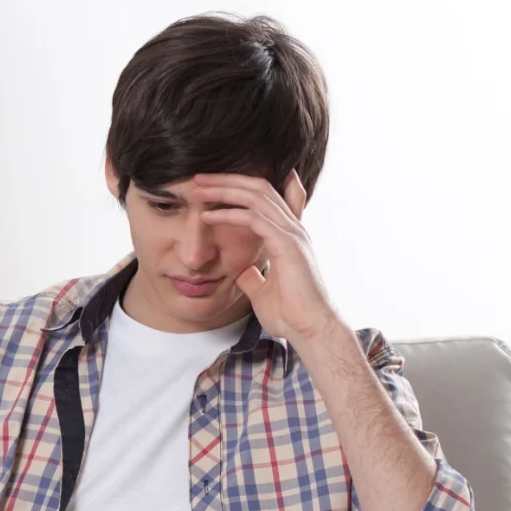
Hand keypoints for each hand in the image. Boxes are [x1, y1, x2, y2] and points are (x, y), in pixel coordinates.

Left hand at [192, 171, 339, 344]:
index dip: (239, 186)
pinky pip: (255, 218)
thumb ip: (254, 277)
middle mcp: (293, 229)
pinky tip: (208, 215)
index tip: (210, 186)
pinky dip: (229, 213)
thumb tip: (242, 273)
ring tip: (199, 187)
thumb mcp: (264, 291)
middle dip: (227, 180)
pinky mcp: (287, 245)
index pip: (265, 197)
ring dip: (225, 189)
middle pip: (259, 188)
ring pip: (257, 196)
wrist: (310, 331)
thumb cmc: (291, 314)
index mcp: (288, 236)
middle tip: (199, 179)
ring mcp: (292, 235)